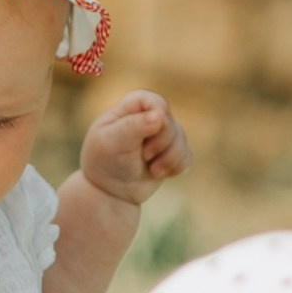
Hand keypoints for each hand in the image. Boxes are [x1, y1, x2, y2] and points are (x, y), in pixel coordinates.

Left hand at [77, 88, 189, 208]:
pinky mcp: (172, 152)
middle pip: (170, 123)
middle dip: (161, 143)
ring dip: (169, 158)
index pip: (155, 101)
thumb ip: (133, 126)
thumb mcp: (111, 142)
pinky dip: (175, 167)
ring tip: (153, 170)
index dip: (159, 114)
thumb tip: (159, 116)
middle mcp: (148, 117)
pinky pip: (186, 156)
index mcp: (131, 108)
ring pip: (181, 139)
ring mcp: (162, 134)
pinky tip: (159, 173)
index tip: (149, 132)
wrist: (110, 191)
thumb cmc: (105, 162)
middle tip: (144, 156)